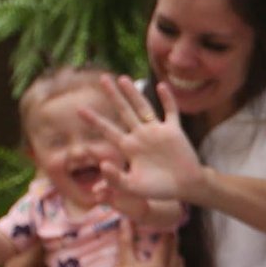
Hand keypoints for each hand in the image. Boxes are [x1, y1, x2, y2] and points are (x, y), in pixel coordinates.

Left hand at [81, 73, 205, 208]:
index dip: (94, 120)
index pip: (108, 130)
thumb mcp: (133, 187)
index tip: (79, 109)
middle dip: (113, 95)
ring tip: (123, 78)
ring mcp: (157, 131)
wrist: (186, 187)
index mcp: (129, 147)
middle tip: (103, 78)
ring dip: (134, 93)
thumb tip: (102, 164)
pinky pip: (170, 112)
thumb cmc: (159, 189)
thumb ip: (116, 178)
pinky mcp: (174, 131)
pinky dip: (167, 99)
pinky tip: (161, 86)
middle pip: (124, 111)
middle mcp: (141, 135)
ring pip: (143, 107)